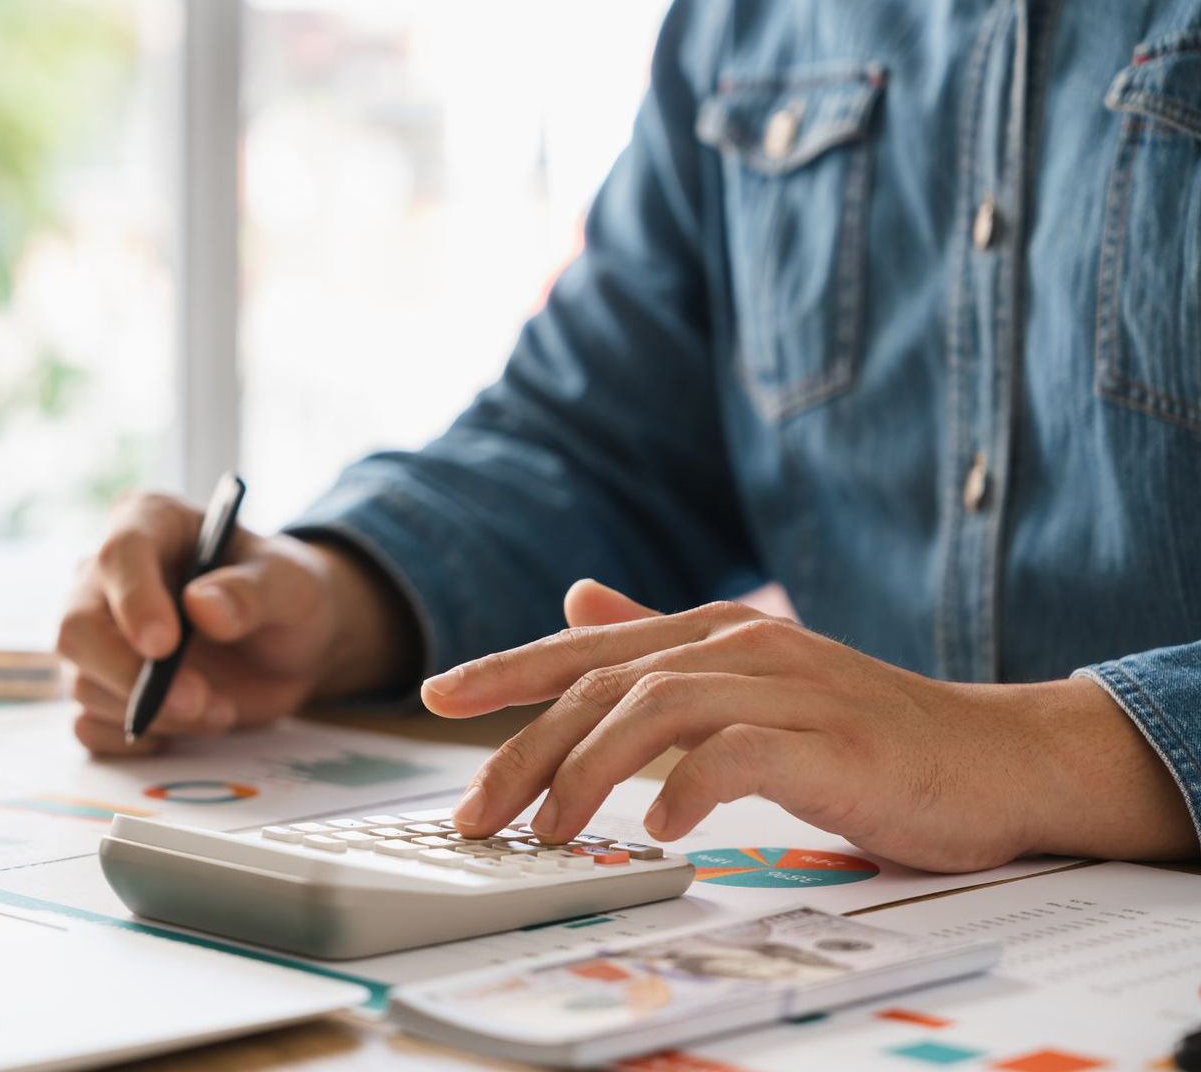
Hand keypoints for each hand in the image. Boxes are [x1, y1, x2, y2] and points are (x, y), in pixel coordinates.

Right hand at [57, 493, 413, 754]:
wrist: (289, 646)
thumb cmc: (287, 596)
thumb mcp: (292, 584)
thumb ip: (254, 591)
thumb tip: (203, 607)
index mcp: (149, 523)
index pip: (119, 554)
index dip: (135, 600)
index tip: (164, 646)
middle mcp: (108, 579)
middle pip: (78, 628)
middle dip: (131, 675)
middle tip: (198, 701)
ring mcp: (98, 637)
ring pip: (85, 684)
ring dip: (155, 713)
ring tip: (220, 710)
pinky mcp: (102, 688)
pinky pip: (89, 726)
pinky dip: (137, 740)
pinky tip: (186, 726)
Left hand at [422, 580, 1197, 871]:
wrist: (994, 757)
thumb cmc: (860, 730)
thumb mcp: (750, 679)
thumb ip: (661, 643)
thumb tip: (578, 598)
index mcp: (712, 633)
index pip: (586, 646)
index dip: (505, 668)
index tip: (436, 697)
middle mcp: (740, 646)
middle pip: (602, 685)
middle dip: (525, 748)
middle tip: (477, 813)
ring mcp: (788, 689)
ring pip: (655, 709)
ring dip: (588, 773)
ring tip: (549, 832)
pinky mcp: (832, 743)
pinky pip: (741, 754)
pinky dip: (690, 787)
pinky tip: (661, 830)